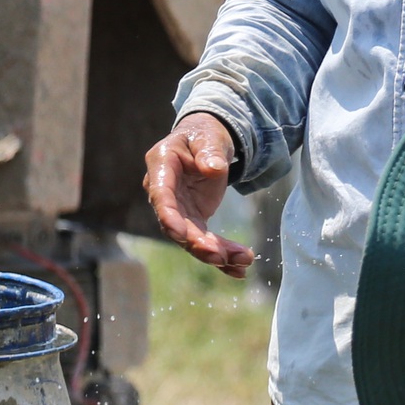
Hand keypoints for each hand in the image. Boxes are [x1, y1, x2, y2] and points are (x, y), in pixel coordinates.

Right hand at [144, 113, 255, 277]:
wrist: (206, 144)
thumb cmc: (203, 135)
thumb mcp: (208, 137)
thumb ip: (209, 151)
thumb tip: (213, 168)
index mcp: (161, 165)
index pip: (161, 195)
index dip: (169, 216)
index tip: (181, 235)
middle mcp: (164, 193)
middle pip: (177, 225)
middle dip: (198, 243)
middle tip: (219, 256)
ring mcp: (178, 210)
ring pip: (193, 239)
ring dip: (216, 254)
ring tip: (243, 260)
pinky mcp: (194, 220)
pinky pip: (206, 242)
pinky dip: (224, 256)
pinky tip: (240, 268)